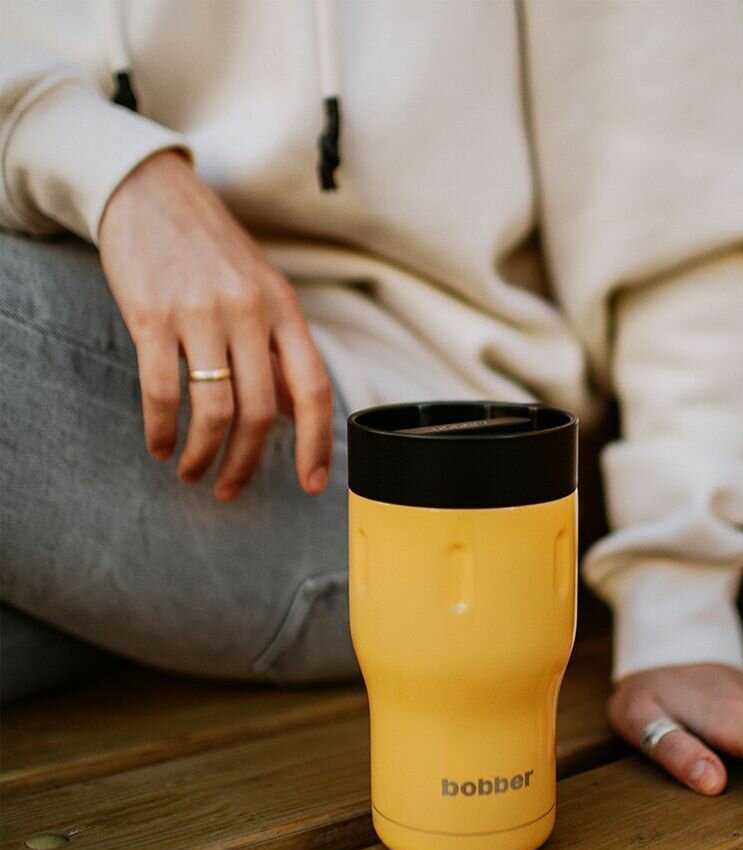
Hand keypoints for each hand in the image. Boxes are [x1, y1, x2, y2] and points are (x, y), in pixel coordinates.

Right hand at [98, 150, 332, 500]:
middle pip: (262, 413)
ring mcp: (201, 314)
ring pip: (215, 410)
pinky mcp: (152, 315)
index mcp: (285, 310)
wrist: (149, 191)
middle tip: (230, 489)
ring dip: (204, 455)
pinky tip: (160, 445)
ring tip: (193, 473)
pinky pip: (163, 391)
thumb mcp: (261, 292)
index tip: (311, 484)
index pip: (313, 389)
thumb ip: (278, 351)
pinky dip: (163, 430)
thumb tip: (292, 413)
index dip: (317, 443)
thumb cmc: (211, 250)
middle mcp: (250, 313)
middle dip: (248, 464)